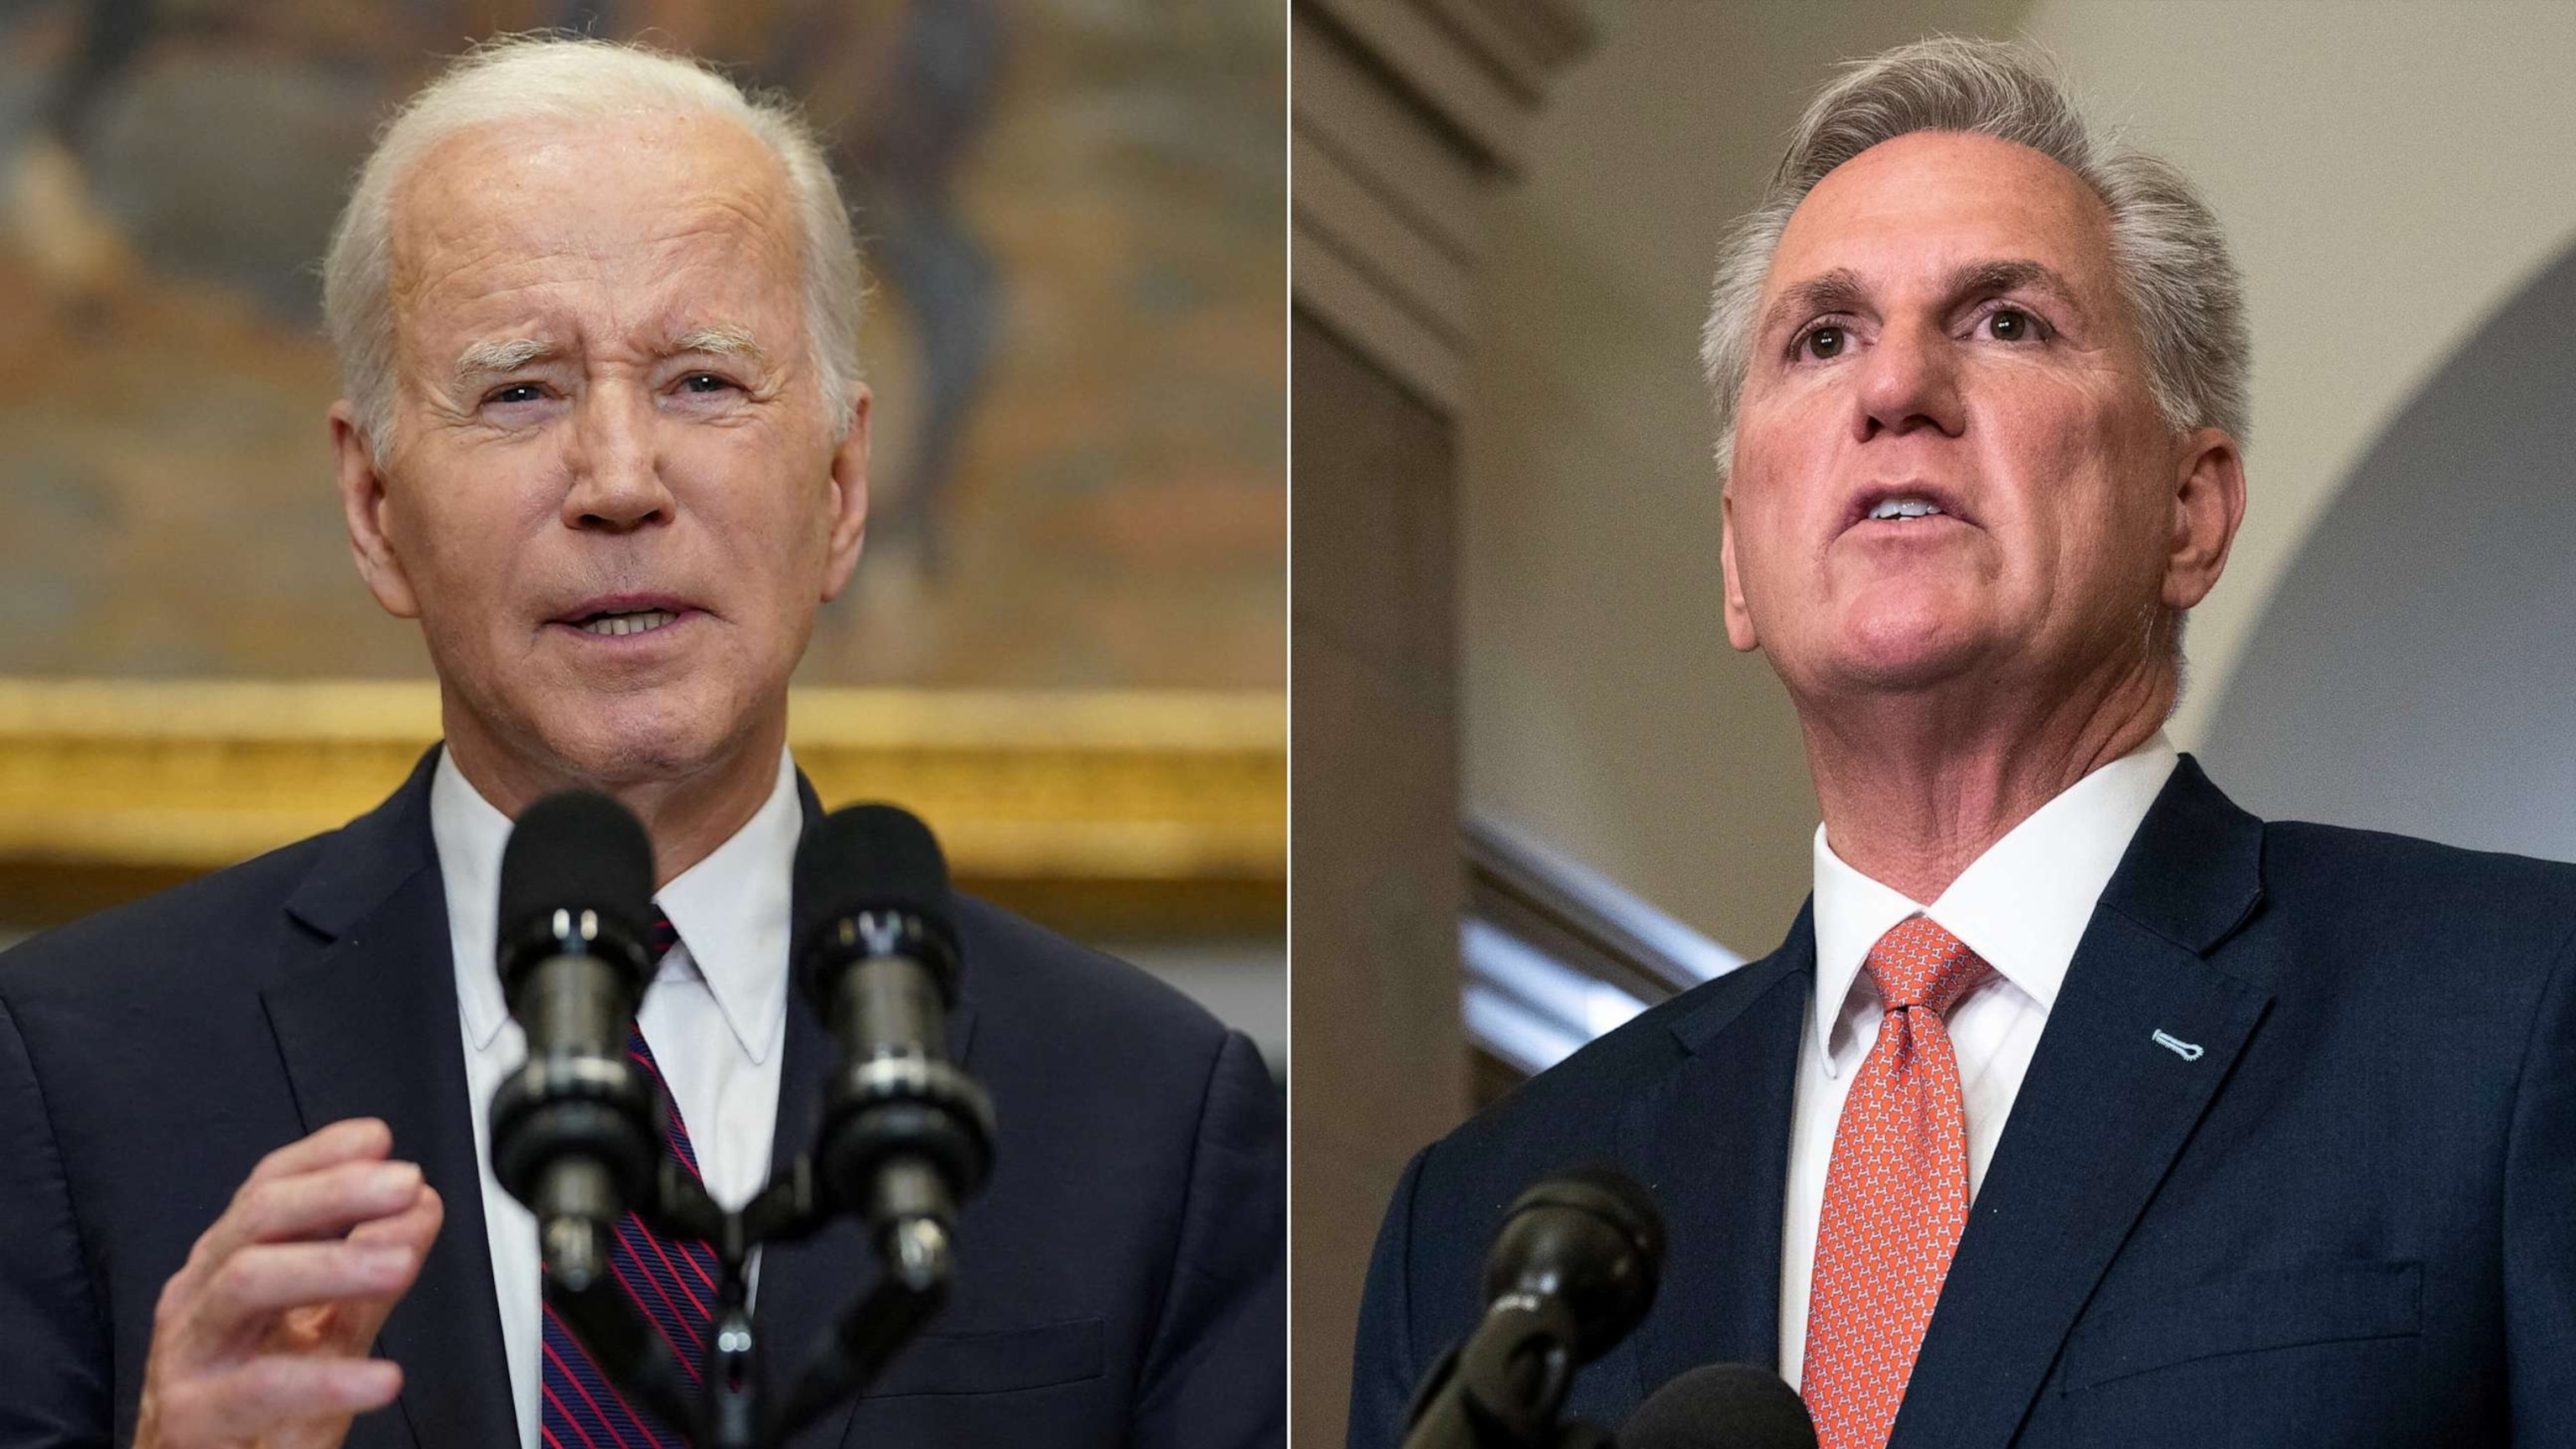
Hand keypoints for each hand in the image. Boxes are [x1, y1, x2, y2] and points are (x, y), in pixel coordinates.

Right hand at [132, 1118, 443, 1448]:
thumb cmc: (257, 1412)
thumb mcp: (327, 1333)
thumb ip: (373, 1274)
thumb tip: (421, 1207)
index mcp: (226, 1267)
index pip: (266, 1189)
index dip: (322, 1157)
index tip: (380, 1140)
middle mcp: (198, 1299)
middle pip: (256, 1219)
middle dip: (335, 1192)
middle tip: (405, 1185)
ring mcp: (188, 1354)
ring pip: (245, 1283)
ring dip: (332, 1264)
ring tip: (401, 1264)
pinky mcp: (190, 1417)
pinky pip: (258, 1388)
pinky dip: (326, 1380)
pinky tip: (381, 1378)